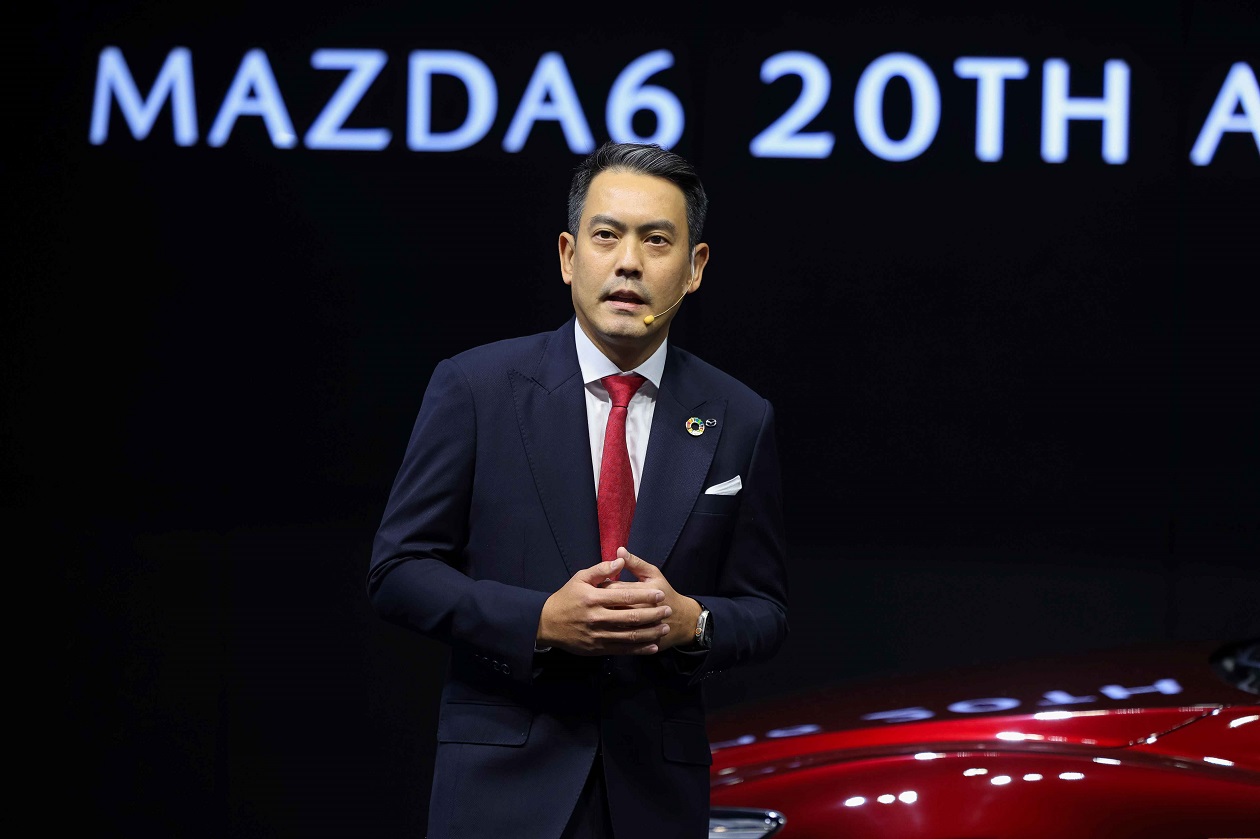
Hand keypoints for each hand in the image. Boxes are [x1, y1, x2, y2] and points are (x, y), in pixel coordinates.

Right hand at [537, 557, 672, 654]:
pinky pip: (623, 650)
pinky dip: (639, 649)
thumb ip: (600, 570)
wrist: (547, 624)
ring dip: (650, 633)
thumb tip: (620, 561)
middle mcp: (597, 618)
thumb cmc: (566, 598)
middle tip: (668, 611)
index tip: (660, 594)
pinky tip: (652, 646)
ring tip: (665, 628)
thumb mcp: (579, 578)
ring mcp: (598, 635)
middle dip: (653, 614)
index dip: (645, 596)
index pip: (625, 597)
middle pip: (631, 617)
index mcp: (593, 598)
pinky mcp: (598, 649)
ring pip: (629, 636)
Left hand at [604, 548, 702, 650]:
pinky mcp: (639, 640)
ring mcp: (639, 627)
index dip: (602, 586)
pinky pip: (619, 638)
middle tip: (594, 599)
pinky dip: (611, 632)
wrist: (681, 621)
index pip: (613, 587)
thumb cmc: (665, 593)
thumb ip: (635, 563)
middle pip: (610, 606)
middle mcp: (639, 609)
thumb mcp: (653, 574)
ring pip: (613, 623)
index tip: (597, 585)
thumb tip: (619, 551)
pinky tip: (608, 627)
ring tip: (600, 612)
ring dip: (604, 618)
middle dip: (600, 602)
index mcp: (642, 590)